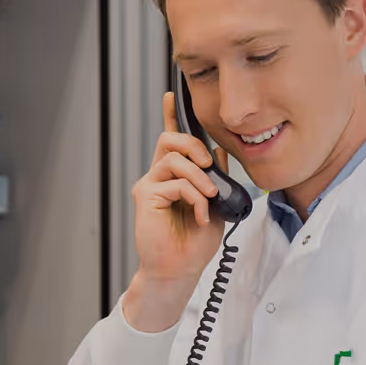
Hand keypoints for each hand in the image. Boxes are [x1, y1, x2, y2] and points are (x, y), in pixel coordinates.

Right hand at [124, 91, 230, 331]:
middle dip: (193, 144)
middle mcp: (159, 176)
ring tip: (209, 197)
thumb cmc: (195, 243)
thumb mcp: (216, 203)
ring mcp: (150, 184)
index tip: (173, 95)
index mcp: (176, 175)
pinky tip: (198, 215)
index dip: (172, 115)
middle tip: (209, 164)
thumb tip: (219, 151)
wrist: (180, 270)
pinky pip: (174, 182)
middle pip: (170, 138)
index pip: (172, 139)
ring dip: (200, 177)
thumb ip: (216, 177)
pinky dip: (194, 197)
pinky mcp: (146, 196)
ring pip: (174, 158)